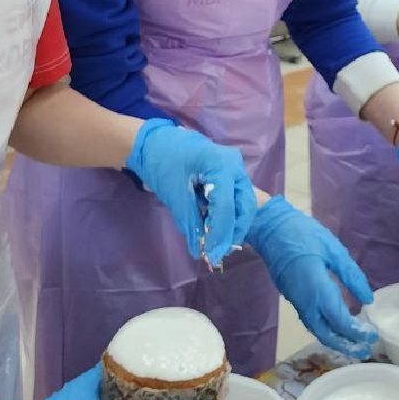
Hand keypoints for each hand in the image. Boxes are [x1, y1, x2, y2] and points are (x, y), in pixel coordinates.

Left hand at [126, 119, 256, 266]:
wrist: (153, 142)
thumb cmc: (163, 163)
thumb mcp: (176, 196)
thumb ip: (191, 224)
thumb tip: (199, 252)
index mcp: (222, 165)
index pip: (226, 207)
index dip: (220, 235)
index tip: (212, 256)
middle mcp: (235, 166)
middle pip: (244, 206)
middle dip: (233, 232)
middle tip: (219, 252)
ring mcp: (234, 169)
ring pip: (242, 204)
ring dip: (231, 225)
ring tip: (215, 243)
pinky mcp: (229, 175)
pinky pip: (234, 199)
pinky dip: (226, 215)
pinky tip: (212, 228)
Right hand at [247, 197, 376, 358]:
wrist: (269, 228)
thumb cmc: (303, 234)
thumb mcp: (333, 249)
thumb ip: (351, 275)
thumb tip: (367, 299)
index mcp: (318, 290)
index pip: (339, 321)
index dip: (356, 333)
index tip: (372, 336)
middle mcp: (306, 302)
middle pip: (326, 334)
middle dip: (346, 345)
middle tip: (365, 350)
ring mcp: (296, 301)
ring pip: (316, 329)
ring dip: (335, 340)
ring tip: (353, 344)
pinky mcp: (292, 297)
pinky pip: (310, 321)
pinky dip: (325, 329)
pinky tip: (335, 326)